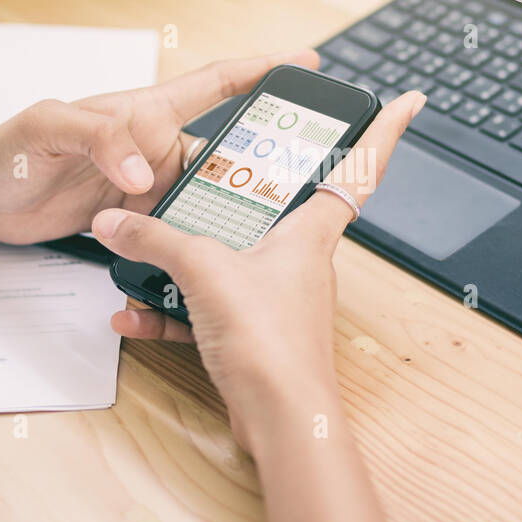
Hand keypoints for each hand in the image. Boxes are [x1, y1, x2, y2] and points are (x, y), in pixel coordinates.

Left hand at [0, 50, 317, 243]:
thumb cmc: (3, 150)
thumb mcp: (46, 128)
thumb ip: (98, 137)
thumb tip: (141, 171)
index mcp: (143, 111)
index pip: (213, 83)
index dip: (261, 69)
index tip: (304, 61)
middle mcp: (153, 146)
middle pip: (223, 152)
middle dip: (262, 162)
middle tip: (302, 179)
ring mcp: (145, 185)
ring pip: (206, 196)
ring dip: (229, 211)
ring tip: (263, 229)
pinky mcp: (133, 218)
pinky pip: (176, 228)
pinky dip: (195, 241)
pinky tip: (213, 257)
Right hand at [90, 91, 424, 452]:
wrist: (281, 422)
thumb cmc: (272, 344)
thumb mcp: (205, 270)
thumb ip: (156, 239)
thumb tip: (115, 223)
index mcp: (311, 231)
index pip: (359, 166)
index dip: (385, 129)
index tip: (406, 99)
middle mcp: (300, 259)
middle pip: (276, 206)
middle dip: (236, 191)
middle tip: (208, 168)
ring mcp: (276, 297)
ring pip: (230, 260)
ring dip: (185, 259)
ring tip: (143, 247)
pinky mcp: (253, 334)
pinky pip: (207, 307)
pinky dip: (171, 309)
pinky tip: (132, 312)